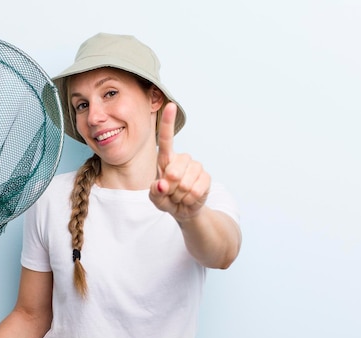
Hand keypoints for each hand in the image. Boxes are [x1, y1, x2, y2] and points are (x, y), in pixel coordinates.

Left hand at [150, 102, 210, 221]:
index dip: (167, 122)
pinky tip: (189, 198)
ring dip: (180, 195)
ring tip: (179, 195)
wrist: (184, 210)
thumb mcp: (155, 198)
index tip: (170, 105)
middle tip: (170, 192)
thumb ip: (155, 192)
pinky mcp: (206, 178)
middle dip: (170, 188)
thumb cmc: (166, 198)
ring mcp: (195, 167)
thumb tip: (163, 184)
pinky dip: (190, 199)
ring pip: (185, 183)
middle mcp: (182, 159)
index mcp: (166, 160)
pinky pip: (196, 190)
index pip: (166, 139)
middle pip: (173, 172)